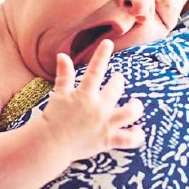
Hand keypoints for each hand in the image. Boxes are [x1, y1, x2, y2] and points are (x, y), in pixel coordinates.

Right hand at [42, 39, 145, 161]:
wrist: (50, 145)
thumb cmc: (53, 118)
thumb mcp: (59, 94)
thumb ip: (64, 75)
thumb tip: (62, 55)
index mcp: (84, 95)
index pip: (95, 69)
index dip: (101, 54)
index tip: (108, 43)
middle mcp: (98, 108)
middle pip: (116, 88)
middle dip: (118, 80)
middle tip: (117, 79)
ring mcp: (105, 125)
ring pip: (130, 113)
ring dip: (135, 106)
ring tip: (135, 103)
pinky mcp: (108, 140)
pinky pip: (129, 139)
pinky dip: (136, 135)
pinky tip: (138, 130)